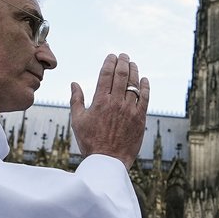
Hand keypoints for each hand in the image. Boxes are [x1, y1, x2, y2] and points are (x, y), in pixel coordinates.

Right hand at [70, 53, 148, 167]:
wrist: (108, 161)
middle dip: (123, 62)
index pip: (106, 74)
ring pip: (134, 84)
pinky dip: (145, 87)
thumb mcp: (78, 121)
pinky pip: (145, 98)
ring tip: (132, 64)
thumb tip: (74, 83)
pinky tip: (144, 80)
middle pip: (121, 75)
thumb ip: (76, 100)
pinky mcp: (140, 118)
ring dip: (134, 71)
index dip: (109, 62)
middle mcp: (116, 103)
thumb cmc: (90, 142)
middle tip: (123, 56)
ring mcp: (129, 110)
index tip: (111, 56)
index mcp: (100, 101)